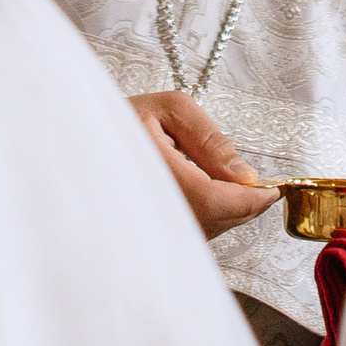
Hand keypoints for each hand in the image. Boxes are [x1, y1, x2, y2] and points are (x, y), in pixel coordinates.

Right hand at [130, 90, 279, 238]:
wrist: (72, 139)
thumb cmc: (116, 119)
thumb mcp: (167, 110)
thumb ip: (209, 139)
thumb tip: (245, 175)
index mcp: (160, 177)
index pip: (221, 202)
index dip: (253, 199)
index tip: (273, 188)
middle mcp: (154, 211)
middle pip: (217, 221)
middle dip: (244, 205)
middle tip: (260, 187)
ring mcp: (147, 229)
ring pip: (204, 231)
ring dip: (225, 213)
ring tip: (228, 187)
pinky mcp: (144, 236)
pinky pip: (186, 234)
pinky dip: (204, 218)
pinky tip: (202, 197)